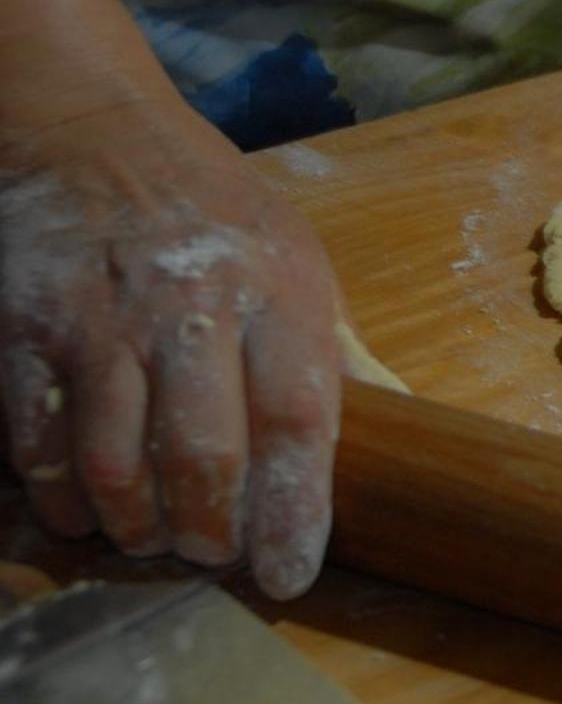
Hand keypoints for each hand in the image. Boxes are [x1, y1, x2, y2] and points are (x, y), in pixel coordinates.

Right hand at [0, 100, 342, 596]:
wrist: (92, 131)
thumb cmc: (215, 212)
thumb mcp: (296, 259)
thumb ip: (326, 350)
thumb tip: (383, 432)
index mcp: (277, 291)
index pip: (298, 422)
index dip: (295, 510)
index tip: (291, 572)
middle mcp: (192, 307)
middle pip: (205, 454)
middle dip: (210, 531)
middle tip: (212, 556)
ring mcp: (102, 318)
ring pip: (114, 459)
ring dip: (135, 523)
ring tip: (153, 540)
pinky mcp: (26, 327)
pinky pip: (39, 435)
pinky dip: (61, 492)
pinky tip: (84, 512)